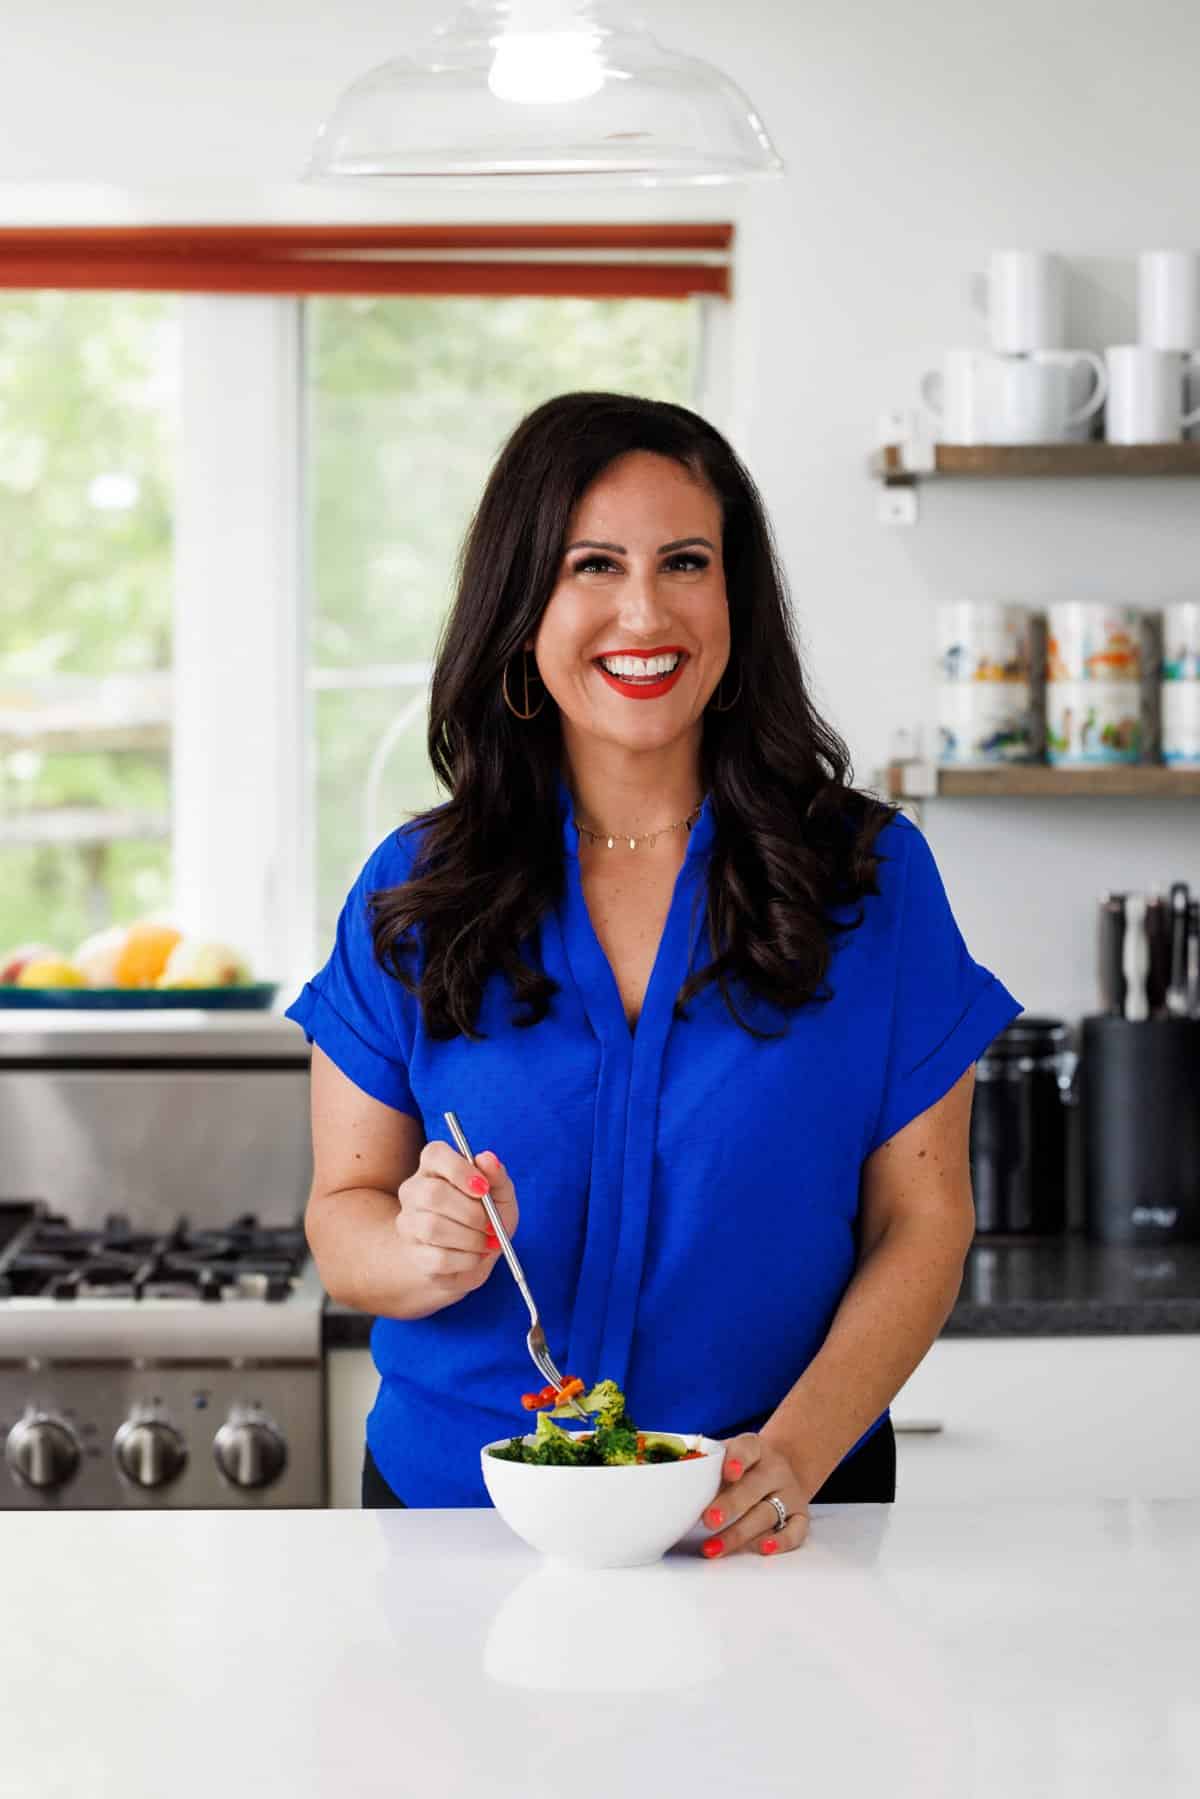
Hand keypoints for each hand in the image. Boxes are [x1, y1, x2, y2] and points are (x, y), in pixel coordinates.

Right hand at [393, 1141, 518, 1315]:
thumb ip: (496, 1175)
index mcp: (434, 1166)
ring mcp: (408, 1223)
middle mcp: (413, 1190)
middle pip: (433, 1194)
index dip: (461, 1171)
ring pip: (433, 1228)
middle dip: (471, 1212)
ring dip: (471, 1238)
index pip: (435, 1154)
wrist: (473, 1257)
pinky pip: (438, 1257)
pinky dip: (467, 1259)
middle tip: (491, 1224)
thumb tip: (488, 1158)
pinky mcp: (414, 1254)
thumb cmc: (485, 1216)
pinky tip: (476, 1256)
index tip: (484, 1188)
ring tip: (487, 1242)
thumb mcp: (500, 1193)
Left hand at [697, 1433, 810, 1559]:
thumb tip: (674, 1488)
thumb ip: (706, 1468)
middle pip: (754, 1487)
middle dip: (730, 1505)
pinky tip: (762, 1549)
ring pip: (767, 1514)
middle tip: (708, 1520)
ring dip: (739, 1533)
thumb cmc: (743, 1467)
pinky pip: (795, 1531)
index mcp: (755, 1448)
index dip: (738, 1460)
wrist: (780, 1469)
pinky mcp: (800, 1516)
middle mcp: (775, 1470)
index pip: (747, 1449)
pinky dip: (781, 1542)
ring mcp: (790, 1493)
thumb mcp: (727, 1456)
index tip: (728, 1472)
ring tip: (713, 1548)